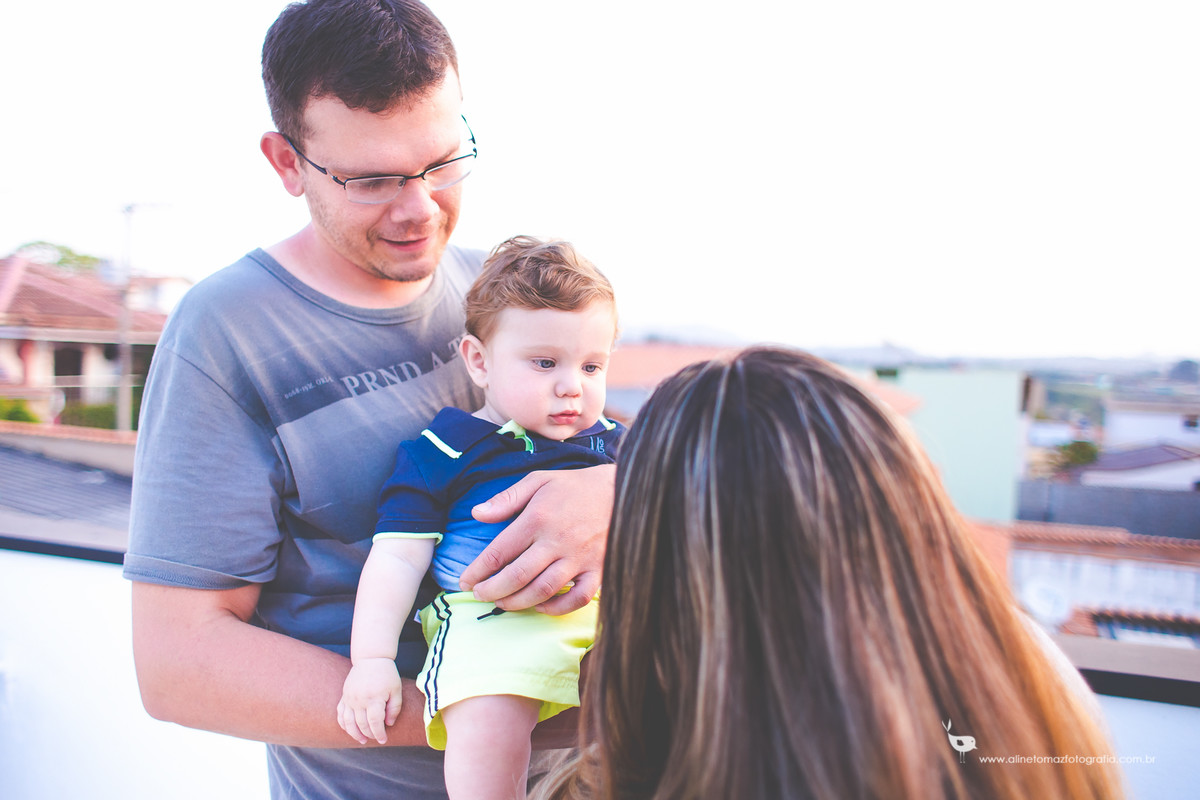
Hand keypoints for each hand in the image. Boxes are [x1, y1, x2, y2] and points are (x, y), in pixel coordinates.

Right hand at [338, 658, 403, 744]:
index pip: (374, 723)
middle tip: (376, 738)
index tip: (383, 740)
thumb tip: (388, 724)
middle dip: (369, 734)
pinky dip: (344, 724)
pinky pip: (340, 714)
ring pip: (348, 722)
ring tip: (362, 740)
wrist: (371, 659)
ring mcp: (349, 698)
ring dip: (355, 734)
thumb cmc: (386, 675)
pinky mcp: (344, 696)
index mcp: (374, 698)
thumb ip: (394, 708)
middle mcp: (359, 700)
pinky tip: (350, 730)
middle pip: (362, 724)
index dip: (379, 734)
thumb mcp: (396, 690)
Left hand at [459, 464, 613, 614]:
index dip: (477, 571)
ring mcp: (580, 558)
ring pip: (543, 590)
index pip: (498, 552)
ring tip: (502, 603)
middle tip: (479, 595)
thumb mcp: (538, 481)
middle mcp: (557, 541)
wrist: (625, 490)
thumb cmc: (576, 487)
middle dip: (492, 590)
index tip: (465, 581)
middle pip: (517, 576)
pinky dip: (557, 607)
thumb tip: (476, 514)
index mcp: (537, 518)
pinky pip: (577, 598)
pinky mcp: (599, 569)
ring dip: (518, 602)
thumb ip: (506, 499)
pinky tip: (542, 605)